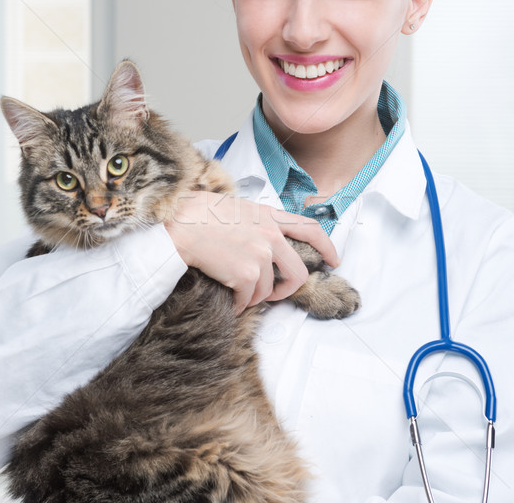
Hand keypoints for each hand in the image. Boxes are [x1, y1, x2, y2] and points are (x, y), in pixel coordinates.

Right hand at [165, 191, 338, 313]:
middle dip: (288, 289)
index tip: (333, 260)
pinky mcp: (246, 275)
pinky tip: (228, 298)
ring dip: (253, 297)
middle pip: (298, 273)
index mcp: (270, 216)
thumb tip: (268, 243)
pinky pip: (248, 300)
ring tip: (237, 291)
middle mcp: (270, 235)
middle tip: (274, 294)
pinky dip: (238, 304)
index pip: (310, 229)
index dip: (327, 246)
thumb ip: (260, 223)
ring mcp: (260, 256)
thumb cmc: (201, 214)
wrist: (180, 223)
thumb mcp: (239, 209)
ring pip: (268, 291)